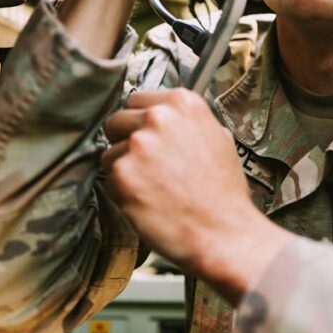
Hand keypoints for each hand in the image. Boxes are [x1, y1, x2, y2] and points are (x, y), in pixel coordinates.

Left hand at [102, 89, 289, 302]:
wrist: (224, 232)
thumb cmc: (223, 192)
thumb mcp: (217, 138)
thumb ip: (186, 122)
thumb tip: (165, 116)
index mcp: (182, 103)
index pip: (137, 100)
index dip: (139, 122)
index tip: (145, 138)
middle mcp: (158, 117)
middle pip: (117, 121)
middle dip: (124, 142)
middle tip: (145, 167)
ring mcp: (138, 145)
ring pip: (110, 152)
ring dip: (124, 170)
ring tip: (152, 188)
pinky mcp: (123, 174)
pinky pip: (109, 179)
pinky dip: (122, 193)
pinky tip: (147, 201)